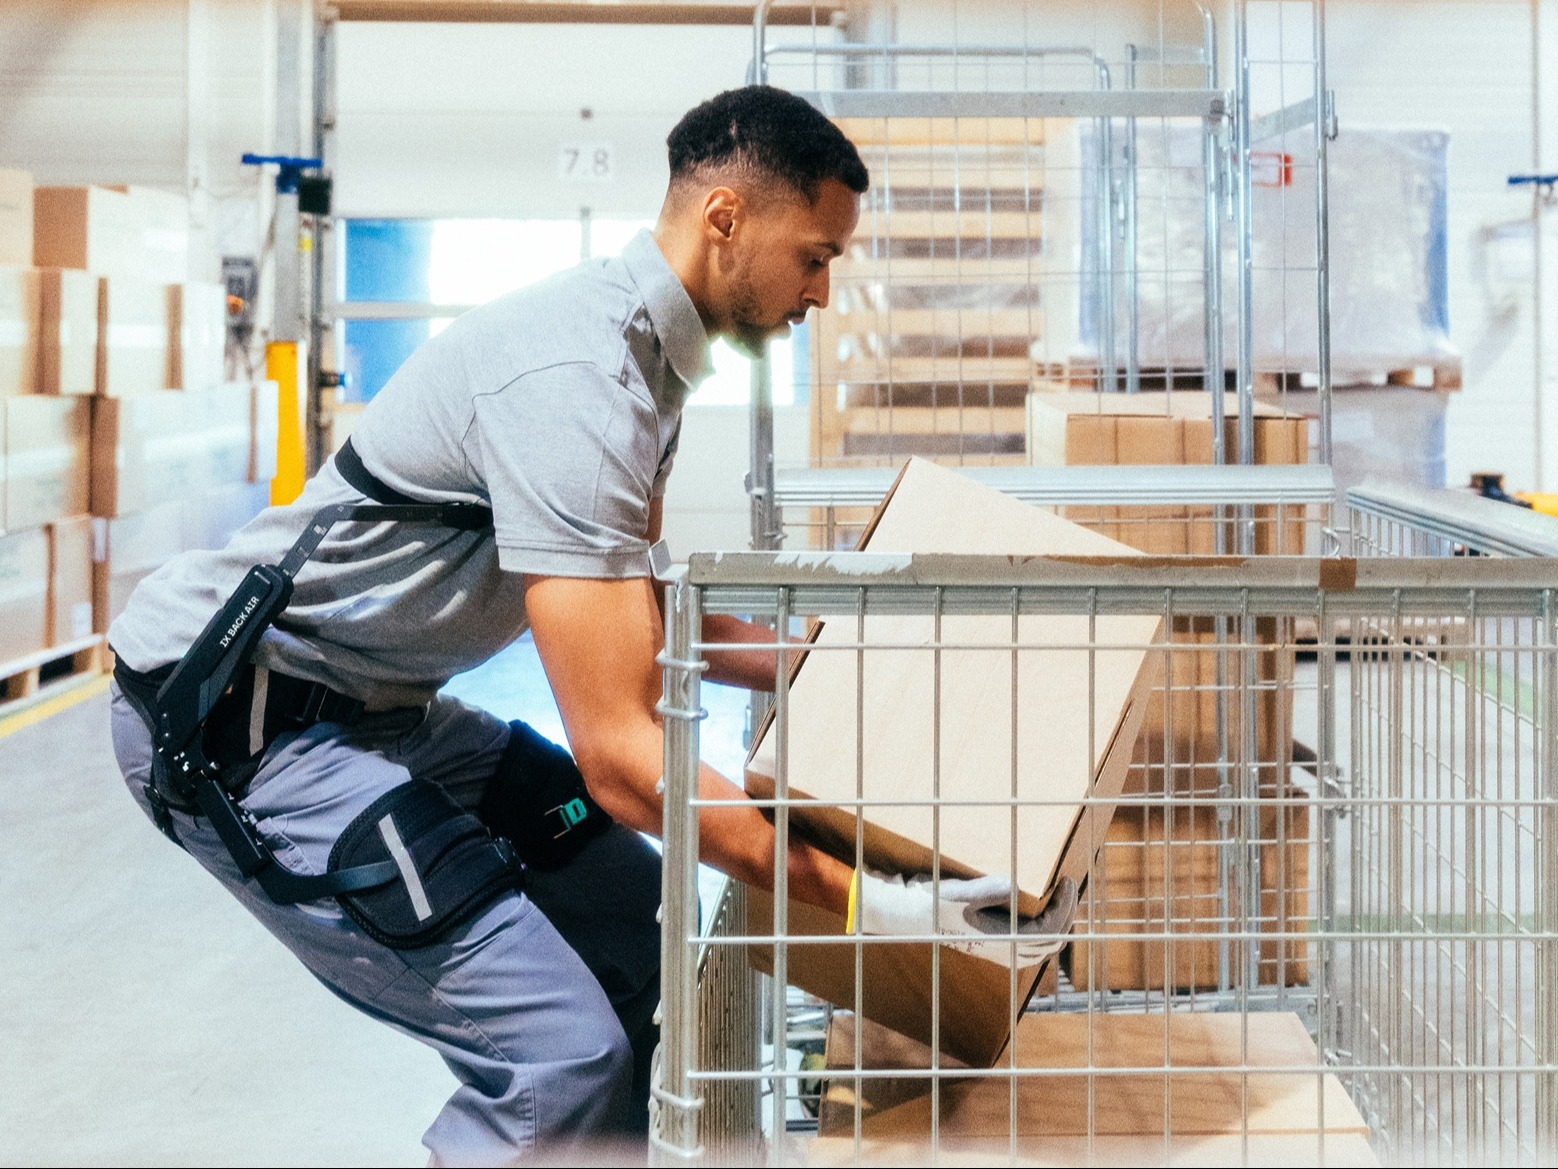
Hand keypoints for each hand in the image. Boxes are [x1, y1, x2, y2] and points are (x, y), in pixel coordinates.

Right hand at [849, 869, 1077, 967]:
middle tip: (1069, 886)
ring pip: (1042, 947)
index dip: (1065, 906)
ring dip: (1057, 924)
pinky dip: (1043, 931)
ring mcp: (998, 953)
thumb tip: (1015, 887)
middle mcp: (1004, 952)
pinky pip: (1029, 946)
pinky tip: (1039, 912)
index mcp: (1001, 941)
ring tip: (1060, 898)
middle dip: (1066, 914)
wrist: (906, 916)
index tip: (1068, 880)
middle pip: (1052, 941)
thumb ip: (986, 891)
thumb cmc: (932, 902)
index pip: (1050, 929)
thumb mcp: (958, 892)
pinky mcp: (992, 948)